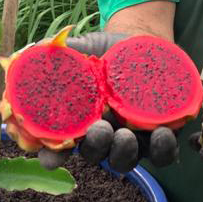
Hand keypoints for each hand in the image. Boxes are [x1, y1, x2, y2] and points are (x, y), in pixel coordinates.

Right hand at [34, 32, 180, 173]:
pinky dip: (162, 148)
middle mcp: (102, 134)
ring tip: (127, 134)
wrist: (144, 42)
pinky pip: (162, 153)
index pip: (58, 147)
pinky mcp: (158, 134)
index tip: (50, 157)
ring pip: (125, 158)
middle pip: (94, 154)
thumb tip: (39, 48)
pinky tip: (163, 132)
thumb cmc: (106, 48)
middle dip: (96, 147)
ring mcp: (130, 137)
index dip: (52, 156)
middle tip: (100, 129)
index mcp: (77, 119)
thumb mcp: (83, 47)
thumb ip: (62, 52)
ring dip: (125, 152)